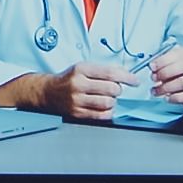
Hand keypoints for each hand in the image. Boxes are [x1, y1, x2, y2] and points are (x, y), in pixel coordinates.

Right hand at [0, 62, 129, 121]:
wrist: (47, 92)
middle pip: (112, 89)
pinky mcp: (77, 113)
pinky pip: (101, 115)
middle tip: (115, 89)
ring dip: (112, 101)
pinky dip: (108, 111)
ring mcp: (77, 100)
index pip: (111, 73)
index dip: (127, 77)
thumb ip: (102, 71)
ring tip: (106, 98)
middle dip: (118, 89)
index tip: (135, 80)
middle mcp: (78, 84)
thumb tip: (125, 75)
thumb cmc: (68, 79)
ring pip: (108, 103)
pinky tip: (104, 107)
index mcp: (81, 69)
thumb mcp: (82, 68)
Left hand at [146, 47, 182, 109]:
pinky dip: (176, 98)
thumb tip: (153, 67)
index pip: (177, 54)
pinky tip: (168, 98)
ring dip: (167, 87)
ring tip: (157, 91)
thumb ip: (165, 64)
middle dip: (165, 73)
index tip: (152, 67)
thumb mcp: (175, 64)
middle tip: (154, 79)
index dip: (163, 60)